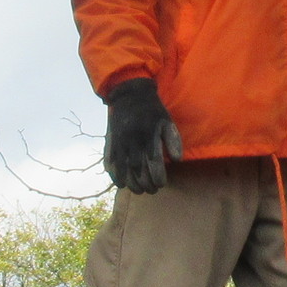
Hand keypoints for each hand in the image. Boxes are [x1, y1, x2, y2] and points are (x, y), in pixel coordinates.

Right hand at [104, 78, 182, 192]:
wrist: (130, 96)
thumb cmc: (153, 111)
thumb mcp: (167, 122)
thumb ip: (173, 141)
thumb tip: (176, 161)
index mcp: (149, 136)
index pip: (154, 163)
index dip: (158, 178)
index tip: (161, 184)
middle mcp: (133, 141)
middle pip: (138, 170)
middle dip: (145, 184)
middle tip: (152, 190)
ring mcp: (120, 142)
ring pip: (123, 170)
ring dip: (130, 184)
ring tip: (138, 190)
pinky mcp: (111, 142)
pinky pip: (110, 162)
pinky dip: (114, 175)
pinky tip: (121, 183)